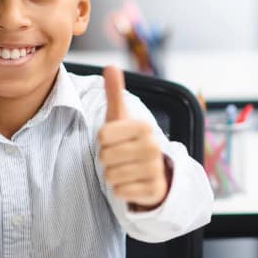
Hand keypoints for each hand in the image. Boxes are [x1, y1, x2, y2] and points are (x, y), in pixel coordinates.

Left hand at [98, 65, 169, 208]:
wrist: (153, 171)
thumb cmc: (130, 141)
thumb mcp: (121, 117)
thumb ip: (115, 93)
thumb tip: (111, 66)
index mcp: (144, 126)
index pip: (102, 136)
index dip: (103, 140)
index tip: (116, 140)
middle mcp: (153, 146)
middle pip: (105, 156)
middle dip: (107, 158)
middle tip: (120, 156)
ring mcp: (155, 170)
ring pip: (111, 175)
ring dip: (113, 174)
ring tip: (125, 168)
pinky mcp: (153, 190)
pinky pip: (120, 191)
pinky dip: (121, 189)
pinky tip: (132, 182)